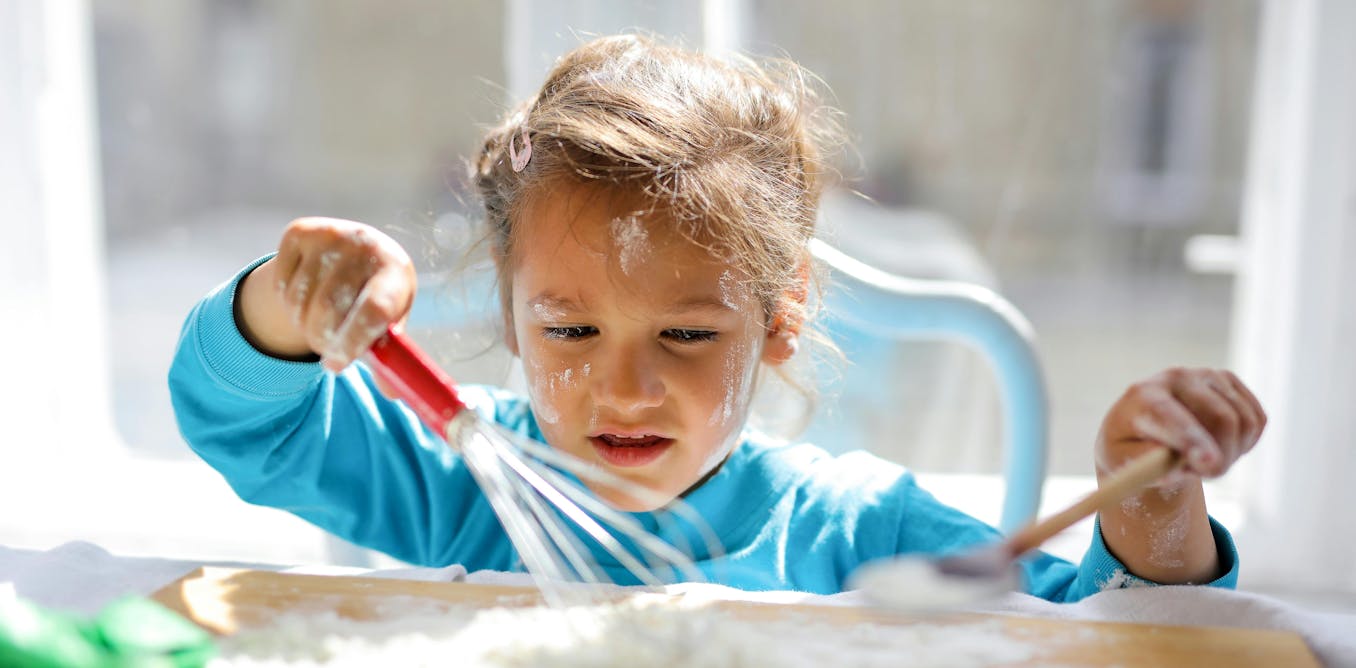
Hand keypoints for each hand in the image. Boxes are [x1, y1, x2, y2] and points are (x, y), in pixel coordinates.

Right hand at [241, 217, 415, 371]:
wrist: (356, 253)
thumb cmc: (374, 300)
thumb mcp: (387, 325)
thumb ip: (388, 359)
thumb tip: (392, 394)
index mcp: (395, 271)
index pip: (374, 309)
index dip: (352, 342)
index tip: (337, 364)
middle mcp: (366, 243)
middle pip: (329, 308)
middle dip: (322, 340)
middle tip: (327, 351)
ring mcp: (332, 233)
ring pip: (300, 300)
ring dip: (303, 324)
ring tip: (318, 324)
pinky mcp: (301, 231)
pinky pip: (281, 284)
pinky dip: (287, 303)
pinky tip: (305, 298)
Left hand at [1095, 368, 1265, 486]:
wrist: (1145, 427)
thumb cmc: (1130, 449)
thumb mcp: (1125, 463)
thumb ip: (1148, 465)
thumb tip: (1177, 462)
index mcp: (1142, 395)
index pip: (1172, 416)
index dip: (1192, 440)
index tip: (1209, 464)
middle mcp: (1175, 377)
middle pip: (1221, 419)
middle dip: (1222, 458)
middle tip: (1206, 475)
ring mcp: (1206, 374)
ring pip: (1244, 422)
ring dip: (1231, 454)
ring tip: (1203, 459)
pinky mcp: (1229, 380)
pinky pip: (1257, 420)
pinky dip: (1245, 443)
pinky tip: (1220, 445)